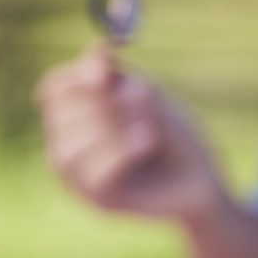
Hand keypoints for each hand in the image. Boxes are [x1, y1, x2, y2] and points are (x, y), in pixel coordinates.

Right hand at [36, 45, 227, 221]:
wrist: (202, 180)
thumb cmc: (174, 137)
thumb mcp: (149, 97)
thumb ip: (119, 76)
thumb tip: (96, 55)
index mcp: (80, 115)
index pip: (54, 89)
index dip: (74, 77)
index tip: (105, 72)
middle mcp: (73, 146)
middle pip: (56, 117)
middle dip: (99, 105)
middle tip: (139, 100)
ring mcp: (82, 178)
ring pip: (68, 150)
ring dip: (109, 131)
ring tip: (148, 129)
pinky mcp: (101, 202)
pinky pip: (94, 176)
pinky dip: (121, 154)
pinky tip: (148, 142)